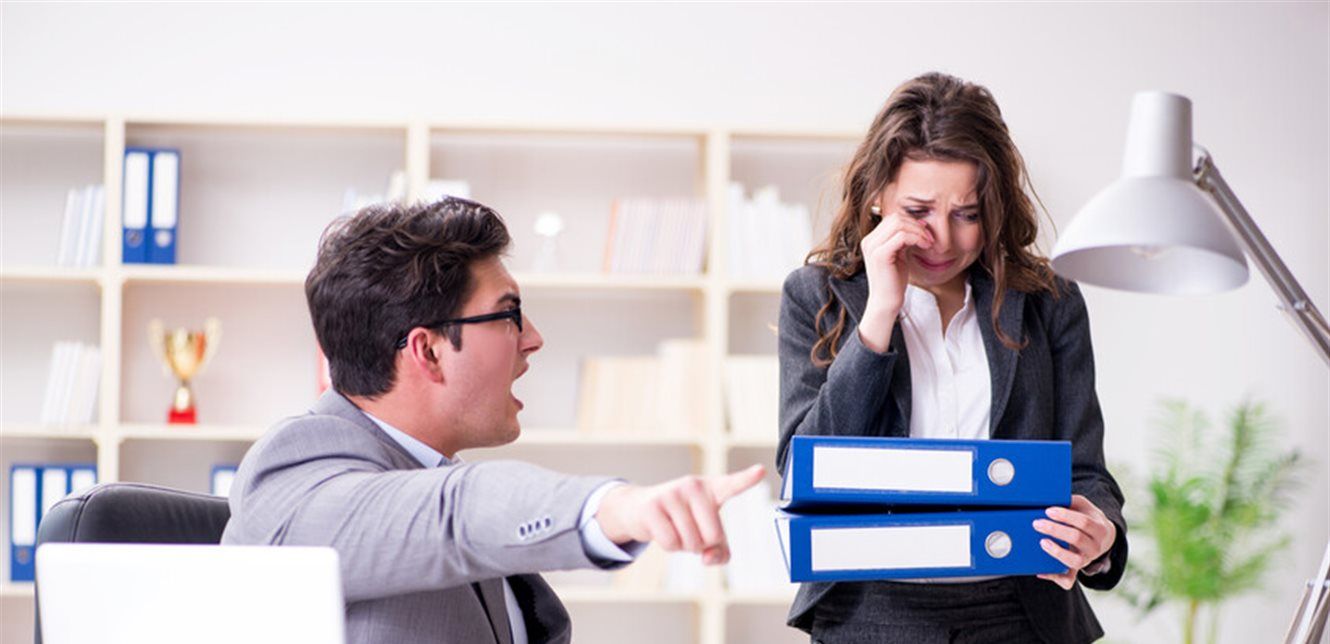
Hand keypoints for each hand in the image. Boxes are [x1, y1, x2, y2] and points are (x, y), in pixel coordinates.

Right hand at [595, 464, 765, 565]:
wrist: (640, 508)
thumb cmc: (681, 520)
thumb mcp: (705, 533)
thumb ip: (719, 552)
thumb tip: (709, 558)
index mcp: (712, 489)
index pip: (733, 484)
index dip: (747, 479)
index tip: (760, 471)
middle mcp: (694, 486)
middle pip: (713, 536)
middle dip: (701, 544)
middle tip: (689, 530)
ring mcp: (672, 494)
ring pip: (691, 543)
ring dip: (684, 546)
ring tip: (674, 528)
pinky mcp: (654, 506)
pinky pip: (671, 543)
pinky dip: (670, 547)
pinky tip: (662, 531)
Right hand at [857, 205, 933, 351]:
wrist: (886, 302)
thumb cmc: (893, 282)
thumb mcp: (899, 255)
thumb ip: (904, 239)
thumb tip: (919, 222)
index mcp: (871, 240)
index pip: (893, 218)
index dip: (912, 222)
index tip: (925, 233)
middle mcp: (869, 241)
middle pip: (896, 218)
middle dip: (916, 225)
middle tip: (929, 238)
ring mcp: (873, 247)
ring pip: (899, 224)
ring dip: (918, 231)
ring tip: (928, 243)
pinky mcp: (880, 255)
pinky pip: (901, 236)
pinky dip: (916, 238)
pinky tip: (924, 247)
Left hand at [1033, 494, 1116, 588]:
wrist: (1103, 536)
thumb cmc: (1087, 517)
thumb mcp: (1083, 506)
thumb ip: (1071, 502)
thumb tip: (1050, 497)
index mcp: (1099, 529)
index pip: (1083, 522)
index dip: (1065, 516)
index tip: (1048, 510)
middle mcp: (1095, 547)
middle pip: (1077, 539)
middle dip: (1055, 530)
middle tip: (1037, 523)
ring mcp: (1087, 560)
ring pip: (1074, 561)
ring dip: (1057, 552)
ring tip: (1042, 543)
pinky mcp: (1077, 570)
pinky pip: (1068, 579)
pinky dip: (1054, 577)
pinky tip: (1040, 571)